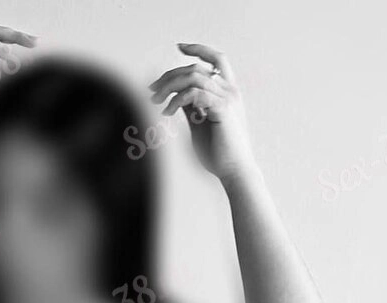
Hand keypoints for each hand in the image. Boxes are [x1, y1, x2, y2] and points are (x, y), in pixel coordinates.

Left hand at [149, 43, 255, 181]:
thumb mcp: (200, 124)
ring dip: (169, 86)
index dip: (199, 49)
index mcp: (228, 92)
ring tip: (155, 101)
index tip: (180, 47)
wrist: (235, 172)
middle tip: (152, 91)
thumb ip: (191, 107)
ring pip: (193, 77)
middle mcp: (230, 91)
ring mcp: (228, 98)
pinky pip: (194, 94)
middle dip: (169, 76)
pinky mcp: (223, 109)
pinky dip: (176, 100)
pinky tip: (167, 112)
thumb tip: (176, 95)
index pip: (216, 60)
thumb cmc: (218, 154)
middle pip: (196, 68)